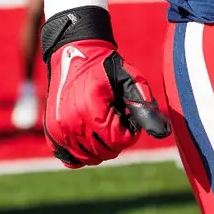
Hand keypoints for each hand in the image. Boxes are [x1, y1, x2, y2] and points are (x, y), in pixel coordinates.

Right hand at [40, 0, 170, 167]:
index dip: (130, 132)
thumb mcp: (130, 80)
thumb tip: (162, 133)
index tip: (127, 114)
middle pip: (104, 152)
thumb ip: (144, 106)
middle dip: (116, 140)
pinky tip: (90, 137)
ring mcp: (58, 130)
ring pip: (88, 158)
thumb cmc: (105, 67)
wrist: (73, 53)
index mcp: (90, 109)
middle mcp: (70, 123)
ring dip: (101, 147)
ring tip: (103, 123)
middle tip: (116, 117)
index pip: (118, 141)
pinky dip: (82, 153)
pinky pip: (70, 159)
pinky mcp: (51, 133)